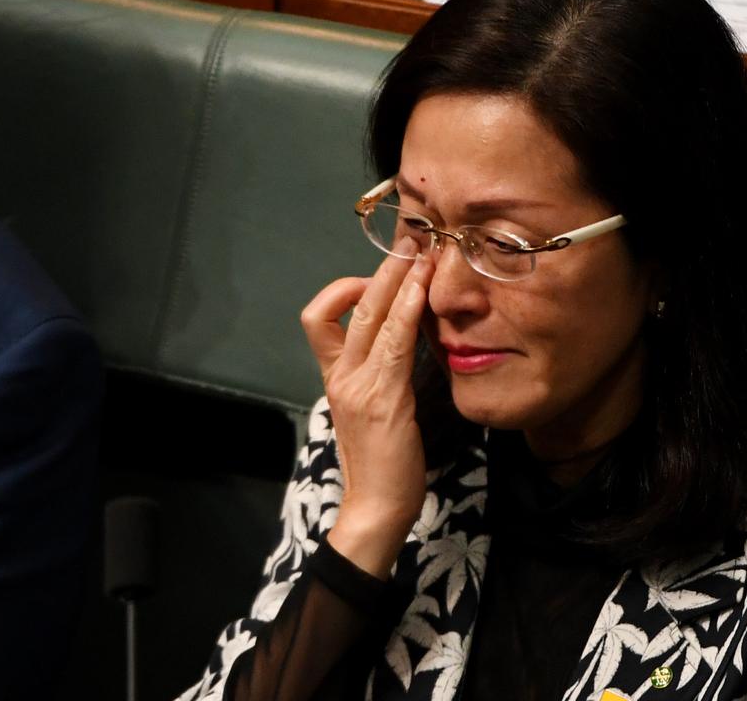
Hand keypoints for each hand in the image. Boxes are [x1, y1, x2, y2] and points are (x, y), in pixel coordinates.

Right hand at [300, 239, 435, 577]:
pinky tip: (424, 291)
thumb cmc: (385, 462)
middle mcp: (340, 374)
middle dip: (383, 268)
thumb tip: (407, 342)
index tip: (384, 272)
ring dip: (398, 279)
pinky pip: (393, 344)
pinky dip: (407, 312)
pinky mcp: (382, 398)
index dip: (347, 286)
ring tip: (422, 252)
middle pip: (350, 304)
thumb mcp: (378, 409)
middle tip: (409, 238)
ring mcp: (357, 385)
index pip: (322, 316)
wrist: (377, 507)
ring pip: (369, 316)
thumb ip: (384, 374)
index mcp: (335, 376)